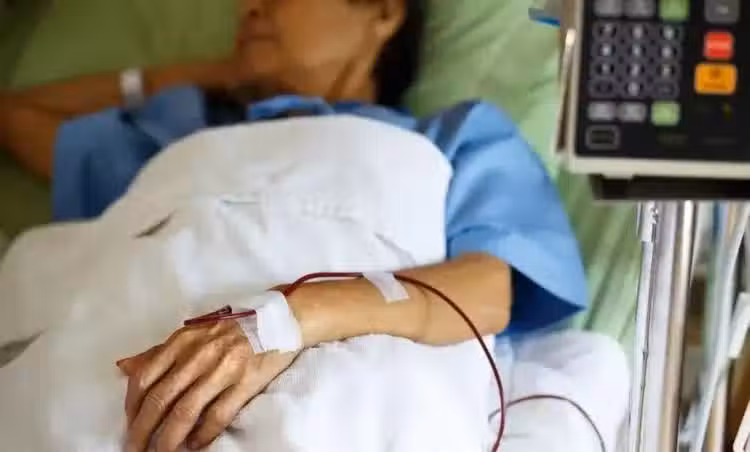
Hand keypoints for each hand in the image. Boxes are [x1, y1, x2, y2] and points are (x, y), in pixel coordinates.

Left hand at [117, 320, 297, 451]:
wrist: (280, 320)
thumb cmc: (234, 329)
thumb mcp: (193, 334)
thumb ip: (160, 352)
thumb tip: (124, 366)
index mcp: (183, 340)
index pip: (145, 376)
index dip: (131, 406)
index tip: (129, 425)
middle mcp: (198, 354)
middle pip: (160, 398)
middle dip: (142, 430)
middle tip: (135, 449)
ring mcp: (222, 369)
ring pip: (185, 411)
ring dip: (168, 439)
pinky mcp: (245, 383)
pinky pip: (217, 415)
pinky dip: (202, 434)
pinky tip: (195, 445)